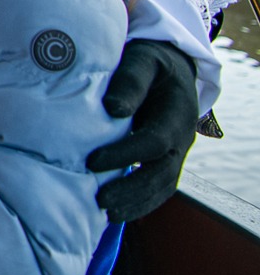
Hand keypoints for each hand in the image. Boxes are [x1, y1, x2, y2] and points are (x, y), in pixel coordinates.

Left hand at [86, 39, 198, 222]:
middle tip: (101, 202)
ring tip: (107, 214)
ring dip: (137, 202)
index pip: (153, 141)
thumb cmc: (148, 63)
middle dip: (132, 189)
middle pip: (162, 171)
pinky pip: (160, 188)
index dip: (125, 154)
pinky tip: (118, 212)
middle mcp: (182, 137)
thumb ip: (129, 82)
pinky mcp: (167, 160)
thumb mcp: (140, 61)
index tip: (92, 162)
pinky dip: (142, 203)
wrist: (168, 68)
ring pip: (164, 185)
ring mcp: (177, 151)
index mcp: (177, 112)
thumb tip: (114, 109)